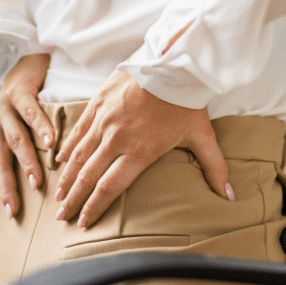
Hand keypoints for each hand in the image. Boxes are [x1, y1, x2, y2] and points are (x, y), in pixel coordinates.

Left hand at [0, 53, 54, 219]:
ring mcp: (4, 108)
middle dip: (5, 188)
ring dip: (25, 162)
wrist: (25, 60)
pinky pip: (31, 112)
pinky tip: (51, 142)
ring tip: (36, 181)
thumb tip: (30, 184)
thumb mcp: (17, 128)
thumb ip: (19, 152)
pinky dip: (41, 128)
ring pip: (14, 140)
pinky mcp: (19, 92)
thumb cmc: (25, 101)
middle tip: (15, 209)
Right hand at [54, 69, 231, 228]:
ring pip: (78, 156)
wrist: (171, 61)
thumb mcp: (203, 136)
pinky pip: (78, 131)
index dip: (95, 207)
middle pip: (88, 176)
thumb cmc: (187, 100)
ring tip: (57, 195)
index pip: (110, 187)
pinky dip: (67, 148)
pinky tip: (59, 162)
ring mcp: (104, 120)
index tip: (84, 223)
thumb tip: (228, 196)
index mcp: (140, 152)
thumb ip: (214, 168)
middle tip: (62, 217)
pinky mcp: (98, 103)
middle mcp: (117, 139)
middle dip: (74, 200)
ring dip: (67, 178)